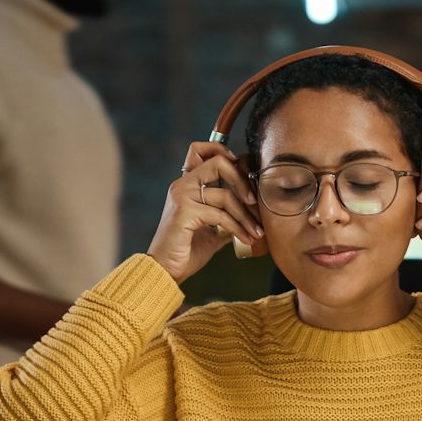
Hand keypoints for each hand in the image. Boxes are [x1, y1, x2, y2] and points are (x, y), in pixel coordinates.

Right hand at [147, 142, 263, 282]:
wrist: (164, 270)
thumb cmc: (185, 251)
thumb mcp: (211, 230)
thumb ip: (225, 217)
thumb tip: (250, 214)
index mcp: (186, 185)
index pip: (199, 150)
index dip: (222, 151)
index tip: (241, 168)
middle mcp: (182, 185)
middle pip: (218, 162)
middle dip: (242, 180)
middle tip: (254, 201)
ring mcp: (182, 197)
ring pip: (225, 194)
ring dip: (246, 215)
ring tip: (257, 231)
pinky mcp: (185, 212)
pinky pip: (220, 215)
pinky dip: (238, 228)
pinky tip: (246, 239)